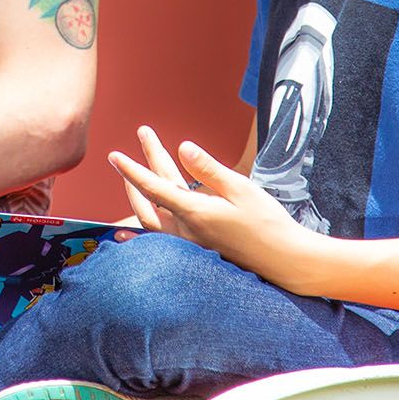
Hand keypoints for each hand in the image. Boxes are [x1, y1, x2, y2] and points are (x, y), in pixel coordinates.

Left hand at [107, 126, 318, 281]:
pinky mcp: (195, 251)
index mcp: (194, 213)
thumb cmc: (267, 223)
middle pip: (150, 198)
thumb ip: (208, 169)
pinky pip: (159, 236)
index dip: (132, 170)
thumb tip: (183, 147)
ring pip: (150, 220)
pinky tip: (128, 229)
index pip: (153, 187)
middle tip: (143, 137)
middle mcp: (185, 231)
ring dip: (138, 196)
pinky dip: (143, 225)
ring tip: (131, 176)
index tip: (114, 155)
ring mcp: (188, 244)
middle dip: (140, 169)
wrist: (284, 262)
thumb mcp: (240, 188)